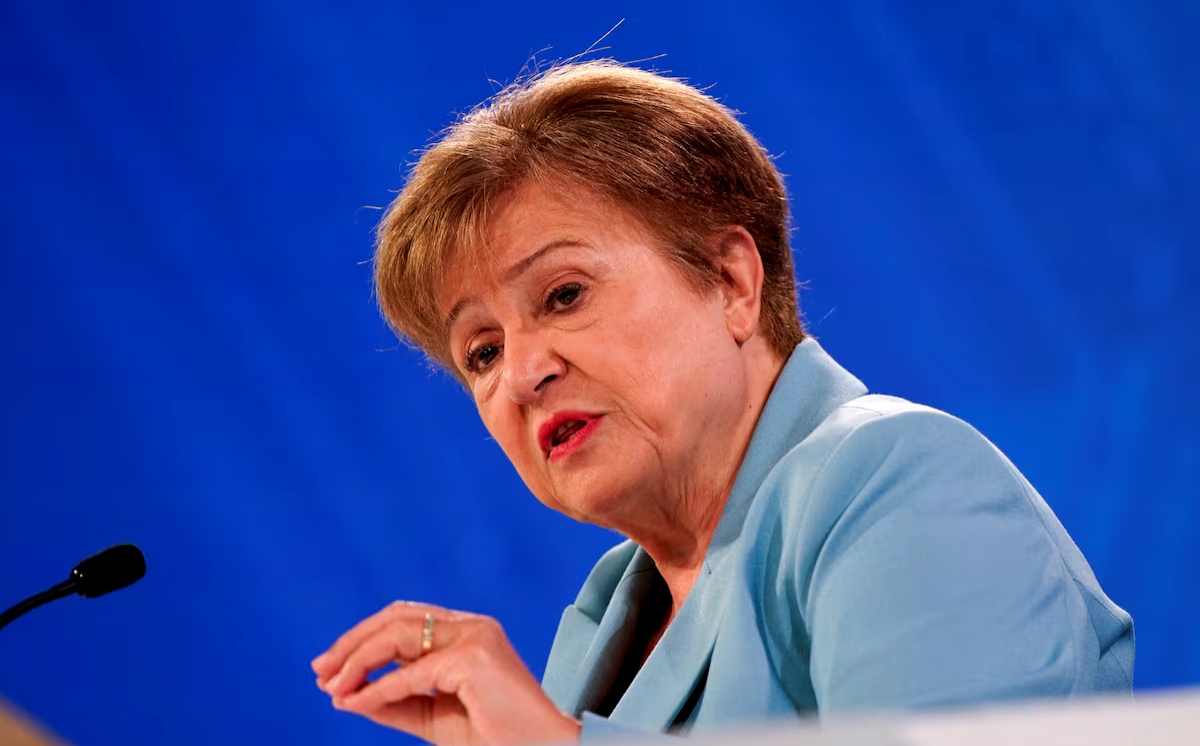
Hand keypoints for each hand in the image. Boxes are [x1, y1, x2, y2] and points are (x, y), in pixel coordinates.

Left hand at [312, 601, 581, 744]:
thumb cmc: (493, 735)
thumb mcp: (432, 715)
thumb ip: (394, 701)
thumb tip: (344, 695)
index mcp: (467, 630)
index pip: (405, 619)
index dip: (362, 639)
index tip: (328, 667)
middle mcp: (472, 624)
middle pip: (397, 618)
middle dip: (352, 643)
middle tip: (319, 671)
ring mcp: (476, 636)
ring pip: (399, 635)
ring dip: (358, 661)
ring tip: (333, 687)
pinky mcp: (475, 658)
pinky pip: (412, 673)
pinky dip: (378, 689)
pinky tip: (355, 703)